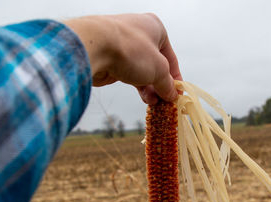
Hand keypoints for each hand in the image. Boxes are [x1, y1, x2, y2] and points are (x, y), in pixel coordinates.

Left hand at [64, 13, 181, 104]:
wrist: (93, 48)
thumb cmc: (131, 50)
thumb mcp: (159, 69)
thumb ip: (167, 84)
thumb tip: (172, 96)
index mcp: (155, 28)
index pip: (170, 57)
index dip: (176, 78)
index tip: (178, 95)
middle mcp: (139, 33)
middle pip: (156, 64)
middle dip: (161, 85)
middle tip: (166, 101)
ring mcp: (123, 45)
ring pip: (142, 70)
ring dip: (150, 88)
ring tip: (155, 103)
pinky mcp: (111, 58)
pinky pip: (128, 74)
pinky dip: (137, 86)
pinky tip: (144, 98)